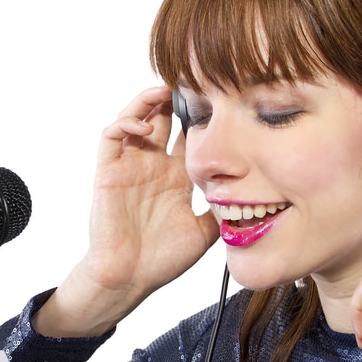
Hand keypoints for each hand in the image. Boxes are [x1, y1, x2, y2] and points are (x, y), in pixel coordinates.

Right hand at [34, 87, 219, 337]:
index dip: (204, 116)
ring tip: (165, 90)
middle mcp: (154, 165)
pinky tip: (143, 125)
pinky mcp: (108, 171)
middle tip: (194, 83)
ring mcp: (130, 166)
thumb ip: (222, 209)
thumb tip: (252, 196)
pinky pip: (112, 136)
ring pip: (137, 118)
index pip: (191, 135)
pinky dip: (125, 122)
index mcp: (178, 177)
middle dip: (178, 98)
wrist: (129, 279)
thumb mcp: (205, 232)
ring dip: (149, 100)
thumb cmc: (161, 260)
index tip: (223, 101)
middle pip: (165, 118)